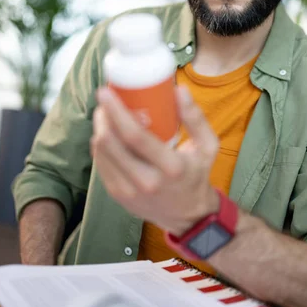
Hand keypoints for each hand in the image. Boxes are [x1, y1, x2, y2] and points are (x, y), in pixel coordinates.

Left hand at [91, 85, 219, 234]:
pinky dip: (100, 146)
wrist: (189, 217)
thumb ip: (196, 118)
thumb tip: (179, 89)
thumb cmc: (197, 174)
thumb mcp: (208, 146)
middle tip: (106, 100)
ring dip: (99, 129)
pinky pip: (101, 164)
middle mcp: (146, 181)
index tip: (106, 92)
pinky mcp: (118, 196)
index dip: (115, 111)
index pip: (134, 135)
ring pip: (101, 153)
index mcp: (170, 167)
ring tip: (106, 115)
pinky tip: (106, 135)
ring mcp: (128, 191)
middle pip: (110, 143)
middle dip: (102, 117)